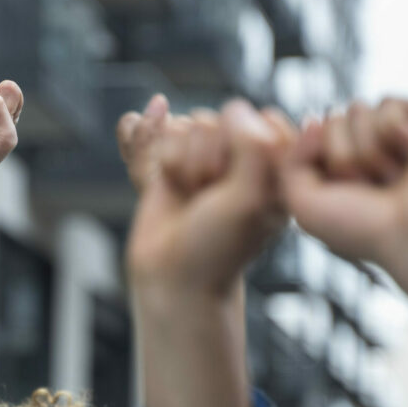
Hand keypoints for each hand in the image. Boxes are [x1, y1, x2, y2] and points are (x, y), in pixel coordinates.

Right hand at [120, 96, 293, 406]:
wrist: (172, 295)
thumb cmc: (218, 262)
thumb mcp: (248, 209)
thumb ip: (253, 153)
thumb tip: (240, 111)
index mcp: (271, 176)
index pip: (255, 124)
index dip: (237, 147)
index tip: (229, 189)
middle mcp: (238, 171)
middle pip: (211, 124)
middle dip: (196, 152)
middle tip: (194, 191)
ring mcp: (200, 177)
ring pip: (180, 133)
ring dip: (169, 153)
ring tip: (170, 189)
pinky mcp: (166, 186)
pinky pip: (153, 149)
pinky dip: (143, 138)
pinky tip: (136, 122)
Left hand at [283, 100, 407, 272]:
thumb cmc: (361, 227)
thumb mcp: (303, 202)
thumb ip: (290, 159)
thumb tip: (316, 119)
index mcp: (341, 167)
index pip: (312, 134)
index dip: (319, 161)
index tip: (342, 195)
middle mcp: (369, 148)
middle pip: (332, 119)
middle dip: (342, 155)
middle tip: (371, 187)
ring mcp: (397, 134)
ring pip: (357, 109)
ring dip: (368, 149)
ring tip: (394, 176)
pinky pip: (387, 103)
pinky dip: (393, 132)